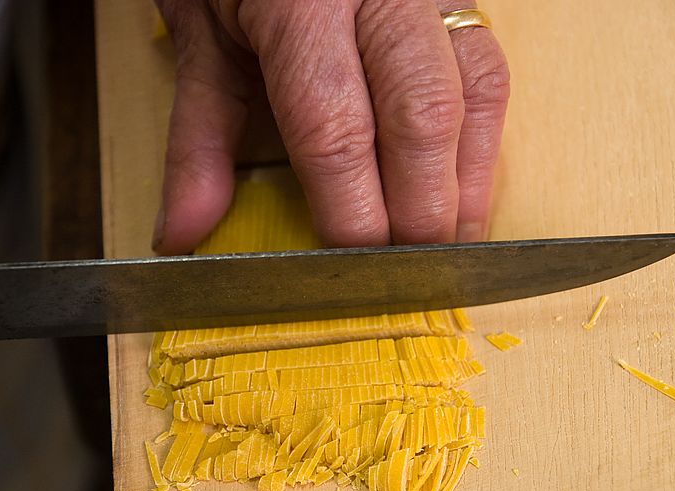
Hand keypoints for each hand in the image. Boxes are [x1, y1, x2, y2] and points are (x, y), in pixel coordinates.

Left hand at [153, 0, 508, 253]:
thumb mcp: (201, 41)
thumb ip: (199, 140)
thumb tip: (184, 233)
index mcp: (303, 0)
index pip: (336, 127)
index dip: (350, 212)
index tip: (347, 271)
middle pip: (422, 117)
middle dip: (421, 214)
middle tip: (408, 279)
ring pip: (475, 94)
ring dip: (465, 187)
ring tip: (449, 251)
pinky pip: (490, 74)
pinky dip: (480, 145)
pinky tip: (462, 192)